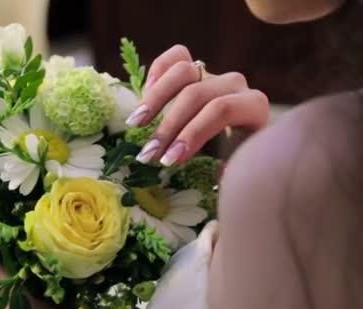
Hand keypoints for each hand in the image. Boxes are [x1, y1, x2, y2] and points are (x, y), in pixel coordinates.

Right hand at [127, 45, 268, 165]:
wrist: (239, 137)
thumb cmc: (236, 156)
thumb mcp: (239, 165)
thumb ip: (231, 168)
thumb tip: (221, 172)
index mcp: (253, 106)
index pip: (221, 110)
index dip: (193, 133)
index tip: (169, 160)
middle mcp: (235, 84)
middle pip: (196, 94)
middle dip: (168, 127)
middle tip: (148, 154)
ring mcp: (214, 73)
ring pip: (183, 70)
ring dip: (154, 99)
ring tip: (134, 125)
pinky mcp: (195, 67)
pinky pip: (175, 57)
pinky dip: (156, 73)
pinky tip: (142, 100)